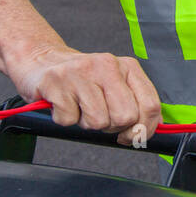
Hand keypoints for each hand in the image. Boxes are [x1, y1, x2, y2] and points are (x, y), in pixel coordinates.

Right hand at [9, 46, 161, 145]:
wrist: (40, 60)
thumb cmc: (81, 78)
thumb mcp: (115, 84)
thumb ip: (137, 101)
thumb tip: (155, 126)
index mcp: (127, 66)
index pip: (150, 104)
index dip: (144, 129)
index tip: (132, 137)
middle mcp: (107, 65)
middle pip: (125, 117)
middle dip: (113, 127)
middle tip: (100, 116)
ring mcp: (80, 73)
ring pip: (98, 122)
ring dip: (87, 123)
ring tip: (79, 107)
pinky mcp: (56, 82)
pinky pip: (69, 120)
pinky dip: (65, 119)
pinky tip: (63, 103)